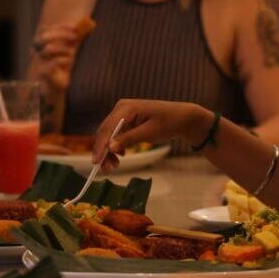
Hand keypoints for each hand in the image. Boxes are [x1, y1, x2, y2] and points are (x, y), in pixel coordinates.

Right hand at [32, 23, 79, 94]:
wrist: (56, 86)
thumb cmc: (62, 66)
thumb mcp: (69, 49)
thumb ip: (75, 37)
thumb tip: (90, 24)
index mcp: (42, 43)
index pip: (46, 29)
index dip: (60, 27)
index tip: (74, 27)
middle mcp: (38, 51)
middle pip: (44, 36)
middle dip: (61, 34)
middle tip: (75, 37)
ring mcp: (40, 61)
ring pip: (48, 48)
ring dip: (63, 48)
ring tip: (72, 53)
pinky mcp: (44, 73)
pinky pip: (53, 63)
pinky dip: (64, 59)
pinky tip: (69, 61)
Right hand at [91, 100, 208, 168]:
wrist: (182, 118)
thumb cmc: (168, 122)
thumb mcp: (149, 132)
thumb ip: (129, 139)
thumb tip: (110, 148)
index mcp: (126, 107)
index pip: (108, 128)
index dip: (101, 146)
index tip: (96, 162)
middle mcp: (121, 108)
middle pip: (105, 131)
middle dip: (103, 151)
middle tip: (105, 169)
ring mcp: (123, 114)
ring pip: (108, 135)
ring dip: (108, 151)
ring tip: (114, 166)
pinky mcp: (126, 121)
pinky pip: (115, 134)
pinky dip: (115, 146)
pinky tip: (120, 156)